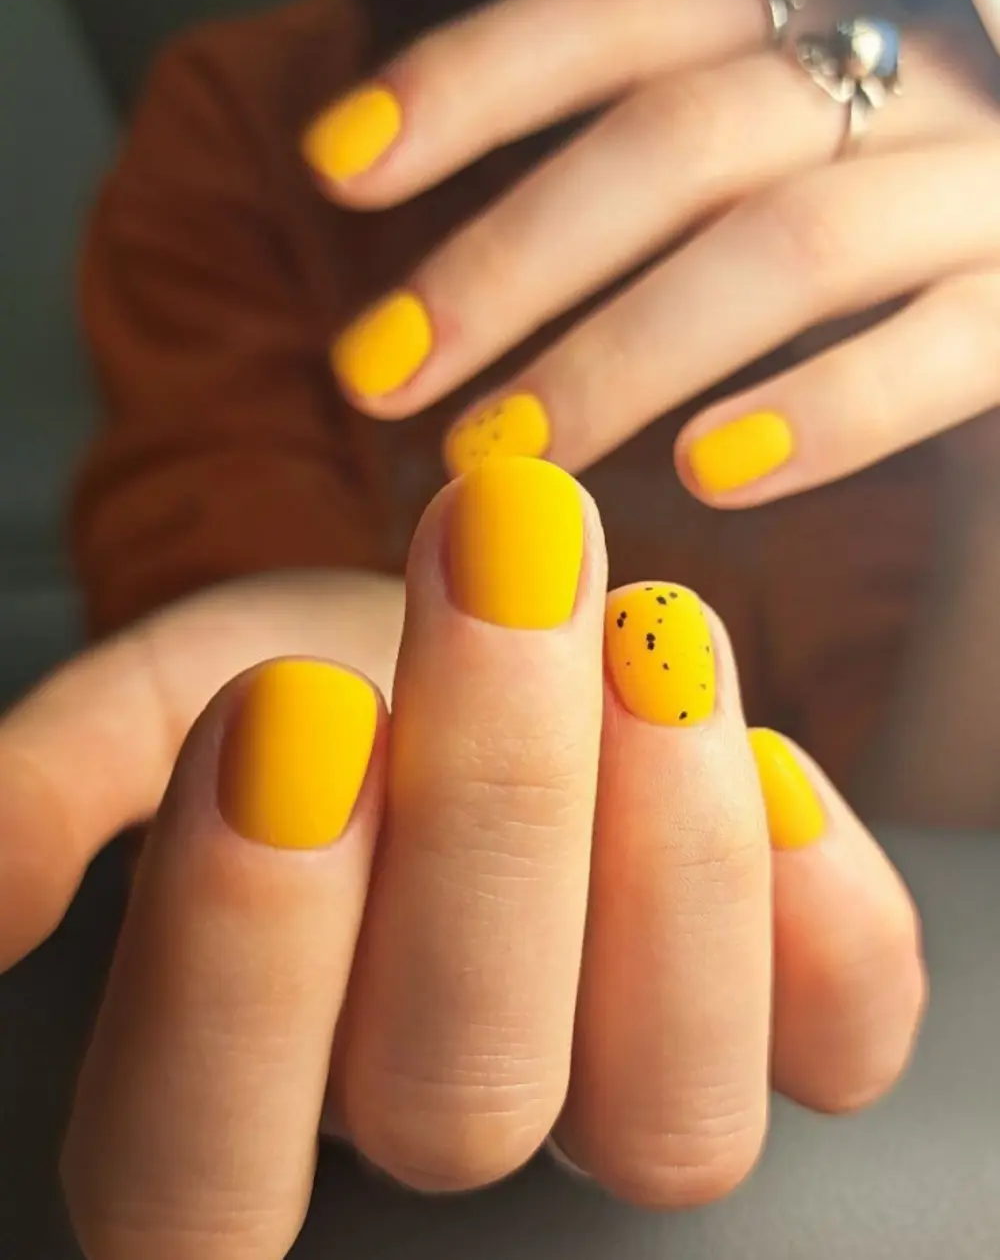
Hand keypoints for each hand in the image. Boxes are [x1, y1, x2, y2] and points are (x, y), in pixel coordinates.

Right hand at [56, 460, 922, 1258]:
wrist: (463, 654)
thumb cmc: (305, 683)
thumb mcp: (162, 695)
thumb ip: (66, 784)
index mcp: (241, 1093)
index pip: (196, 1165)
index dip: (242, 960)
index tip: (288, 705)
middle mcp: (437, 1123)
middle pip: (456, 1098)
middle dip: (489, 803)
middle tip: (500, 541)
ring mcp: (619, 1098)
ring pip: (667, 1115)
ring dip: (665, 847)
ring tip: (643, 621)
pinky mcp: (776, 1025)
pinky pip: (841, 1044)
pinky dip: (822, 912)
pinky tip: (764, 757)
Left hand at [306, 0, 999, 504]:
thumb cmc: (889, 242)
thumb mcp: (764, 170)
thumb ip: (656, 181)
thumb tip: (460, 289)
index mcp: (815, 28)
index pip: (627, 10)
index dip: (473, 80)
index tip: (336, 169)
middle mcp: (907, 72)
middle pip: (677, 139)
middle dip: (508, 261)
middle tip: (377, 379)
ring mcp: (985, 183)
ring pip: (787, 245)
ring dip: (623, 356)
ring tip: (504, 454)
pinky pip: (949, 345)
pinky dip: (830, 409)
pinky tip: (711, 474)